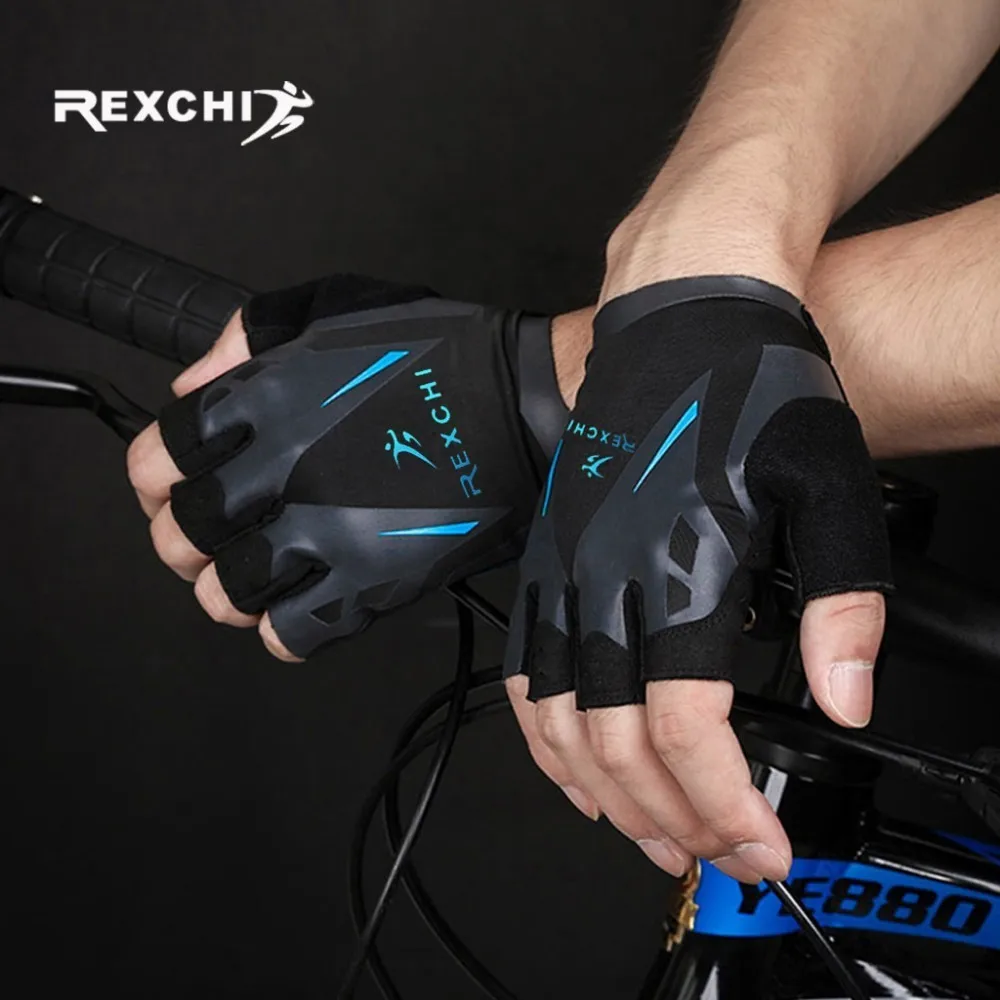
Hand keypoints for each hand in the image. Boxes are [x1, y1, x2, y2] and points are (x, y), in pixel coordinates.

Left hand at [127, 275, 565, 659]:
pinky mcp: (372, 584)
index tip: (165, 482)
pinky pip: (291, 636)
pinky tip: (297, 604)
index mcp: (268, 399)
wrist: (530, 407)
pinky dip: (280, 629)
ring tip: (251, 573)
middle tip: (203, 534)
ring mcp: (327, 534)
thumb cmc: (443, 352)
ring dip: (226, 588)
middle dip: (180, 536)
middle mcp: (285, 471)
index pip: (159, 455)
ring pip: (226, 595)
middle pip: (181, 533)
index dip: (152, 474)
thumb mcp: (335, 307)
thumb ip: (246, 337)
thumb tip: (188, 384)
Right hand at [504, 275, 890, 880]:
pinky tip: (573, 762)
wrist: (682, 308)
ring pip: (557, 717)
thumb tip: (843, 695)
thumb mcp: (827, 483)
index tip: (757, 846)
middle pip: (615, 741)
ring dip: (600, 793)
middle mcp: (607, 574)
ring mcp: (566, 565)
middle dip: (670, 818)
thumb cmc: (753, 382)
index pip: (683, 727)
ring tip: (647, 835)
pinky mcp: (550, 553)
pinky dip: (544, 733)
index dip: (719, 804)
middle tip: (716, 856)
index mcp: (680, 565)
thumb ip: (840, 600)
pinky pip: (526, 666)